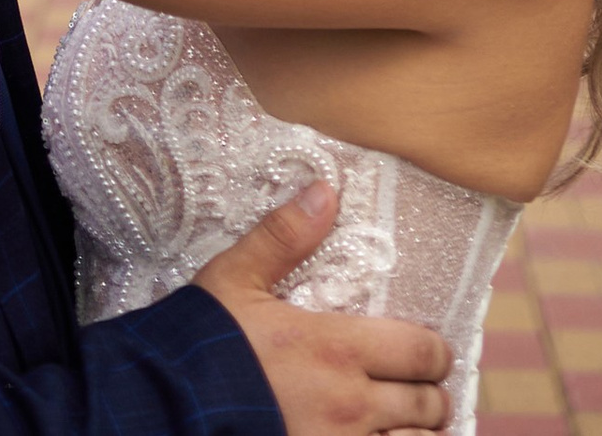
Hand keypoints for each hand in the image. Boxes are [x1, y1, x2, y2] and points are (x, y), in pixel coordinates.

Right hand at [195, 183, 450, 435]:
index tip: (430, 349)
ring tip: (410, 425)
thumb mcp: (236, 279)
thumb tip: (325, 191)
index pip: (419, 350)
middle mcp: (350, 404)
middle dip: (431, 394)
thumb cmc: (204, 340)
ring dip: (419, 433)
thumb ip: (284, 236)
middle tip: (423, 388)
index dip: (435, 351)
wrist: (167, 406)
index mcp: (335, 347)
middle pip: (425, 403)